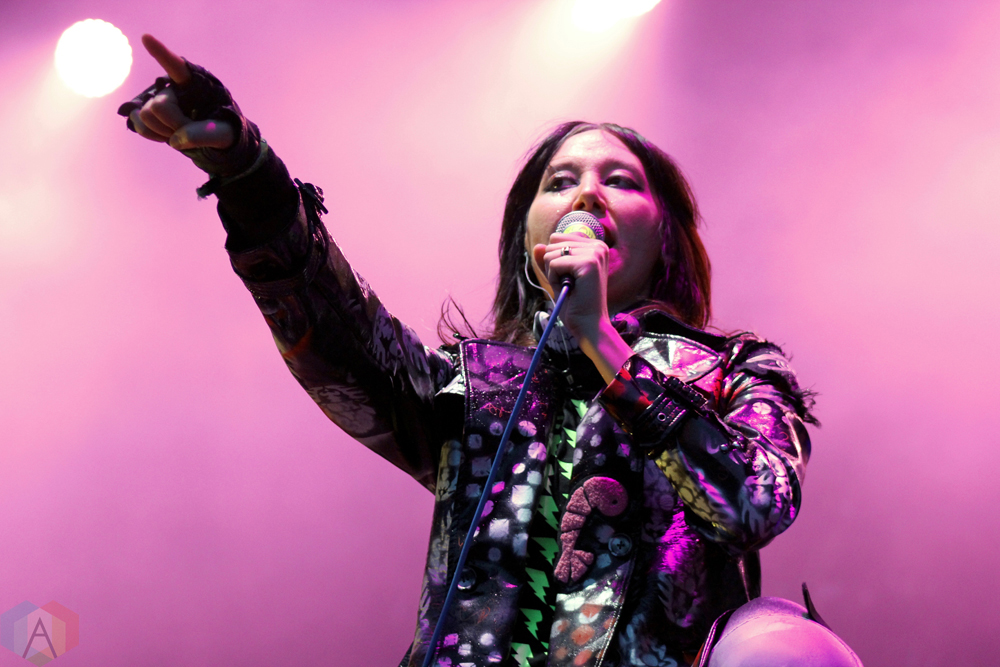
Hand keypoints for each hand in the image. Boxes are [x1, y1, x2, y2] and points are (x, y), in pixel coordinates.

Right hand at [128, 35, 233, 151]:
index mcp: (194, 83)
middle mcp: (173, 88)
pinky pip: (137, 123)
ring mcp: (158, 100)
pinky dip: (151, 134)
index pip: (177, 67)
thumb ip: (205, 135)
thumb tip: (175, 140)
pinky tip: (166, 135)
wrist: (213, 140)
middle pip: (159, 106)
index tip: (146, 38)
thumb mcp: (224, 134)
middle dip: (173, 124)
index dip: (161, 53)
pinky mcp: (148, 114)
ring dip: (162, 130)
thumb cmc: (222, 129)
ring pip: (145, 115)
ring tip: (180, 133)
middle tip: (190, 130)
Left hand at [532, 232, 633, 382]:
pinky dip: (555, 279)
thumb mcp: (558, 278)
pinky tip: (570, 290)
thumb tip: (537, 246)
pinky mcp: (589, 262)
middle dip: (553, 267)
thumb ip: (548, 260)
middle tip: (570, 285)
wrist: (588, 326)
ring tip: (571, 288)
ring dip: (554, 274)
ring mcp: (595, 253)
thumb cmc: (575, 304)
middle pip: (553, 243)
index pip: (557, 238)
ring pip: (551, 253)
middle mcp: (598, 246)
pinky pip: (553, 264)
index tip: (570, 278)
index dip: (555, 261)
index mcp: (595, 246)